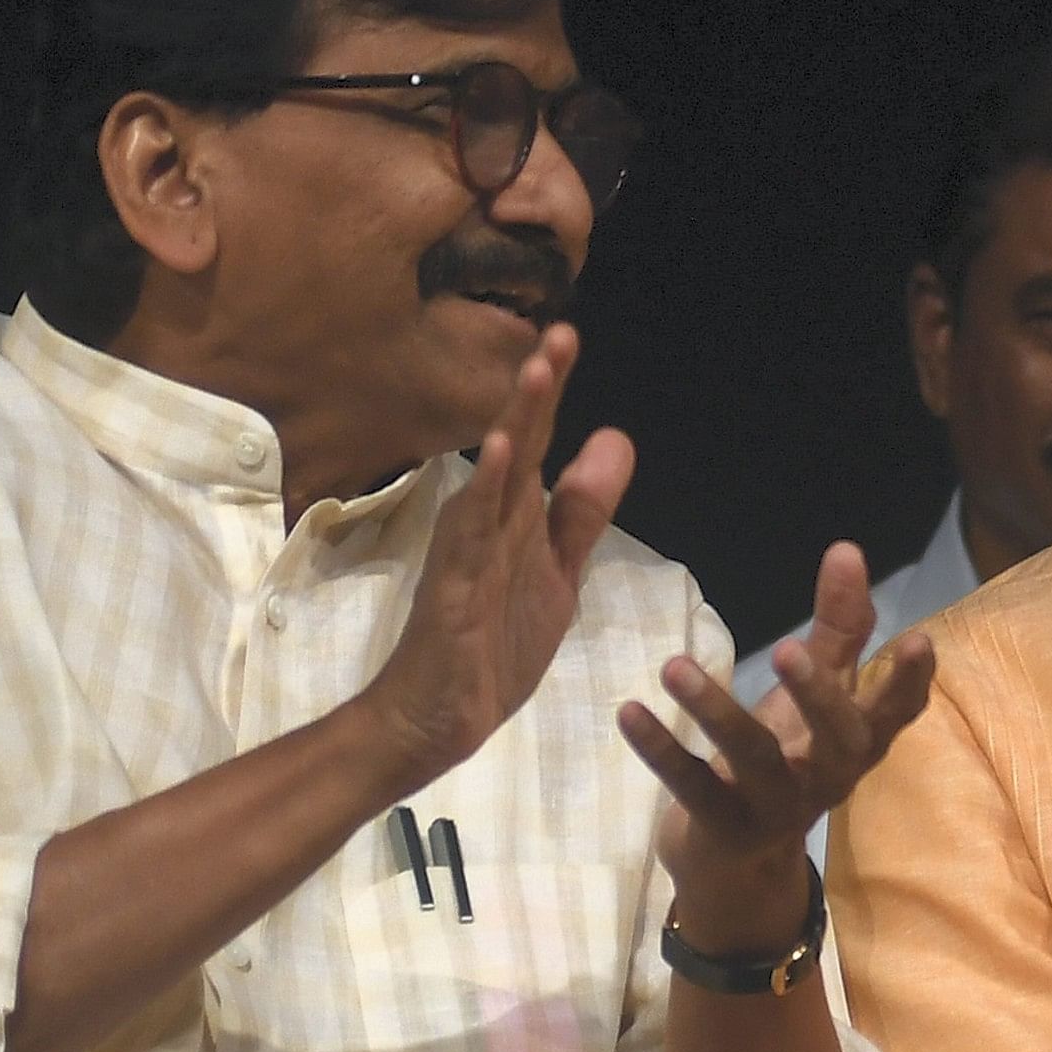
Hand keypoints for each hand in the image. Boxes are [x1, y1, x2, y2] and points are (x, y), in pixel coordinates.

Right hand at [358, 325, 635, 783]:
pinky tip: (501, 456)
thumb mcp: (558, 570)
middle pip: (515, 443)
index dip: (552, 391)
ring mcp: (468, 552)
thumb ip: (583, 509)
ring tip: (535, 374)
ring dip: (514, 424)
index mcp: (514, 515)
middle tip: (558, 334)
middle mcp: (487, 521)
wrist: (438, 718)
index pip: (536, 440)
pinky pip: (470, 536)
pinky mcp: (455, 590)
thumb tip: (613, 436)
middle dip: (537, 389)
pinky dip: (485, 494)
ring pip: (494, 478)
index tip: (567, 335)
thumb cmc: (493, 641)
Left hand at [616, 541, 940, 946]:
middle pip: (839, 740)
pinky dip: (660, 750)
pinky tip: (629, 712)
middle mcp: (828, 777)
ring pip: (755, 760)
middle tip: (789, 648)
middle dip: (818, 695)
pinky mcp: (724, 827)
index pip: (898, 712)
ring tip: (673, 666)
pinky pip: (692, 787)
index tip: (919, 638)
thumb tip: (848, 549)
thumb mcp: (817, 697)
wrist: (738, 864)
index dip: (912, 680)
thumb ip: (838, 628)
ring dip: (717, 712)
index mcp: (857, 742)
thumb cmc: (787, 760)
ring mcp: (777, 807)